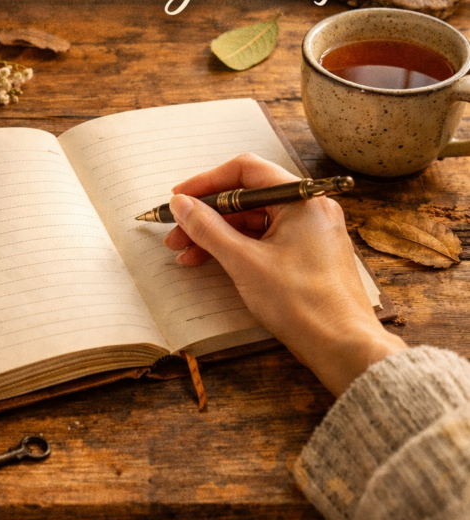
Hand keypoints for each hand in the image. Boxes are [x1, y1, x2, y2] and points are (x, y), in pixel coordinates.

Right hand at [164, 153, 405, 395]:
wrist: (344, 348)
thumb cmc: (303, 303)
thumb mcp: (245, 262)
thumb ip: (209, 228)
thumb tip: (181, 204)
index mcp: (302, 198)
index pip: (246, 171)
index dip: (207, 182)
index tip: (179, 198)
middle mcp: (309, 208)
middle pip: (247, 197)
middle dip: (207, 214)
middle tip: (175, 232)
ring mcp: (310, 232)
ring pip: (254, 221)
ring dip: (218, 234)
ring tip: (185, 254)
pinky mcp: (308, 255)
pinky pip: (266, 239)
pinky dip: (238, 248)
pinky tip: (210, 262)